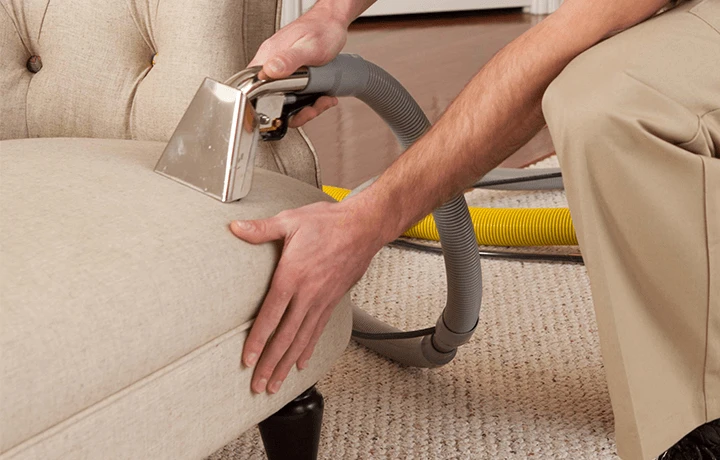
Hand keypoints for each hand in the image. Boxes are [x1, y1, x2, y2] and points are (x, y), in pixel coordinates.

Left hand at [230, 199, 385, 393]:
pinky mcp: (332, 301)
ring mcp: (321, 300)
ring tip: (276, 383)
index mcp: (293, 276)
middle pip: (286, 336)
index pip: (271, 315)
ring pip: (302, 339)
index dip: (258, 340)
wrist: (363, 227)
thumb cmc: (329, 223)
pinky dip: (308, 349)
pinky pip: (318, 331)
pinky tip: (301, 363)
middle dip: (271, 363)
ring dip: (287, 364)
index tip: (248, 360)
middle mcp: (308, 294)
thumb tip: (235, 227)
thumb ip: (261, 229)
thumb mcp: (290, 221)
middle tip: (258, 384)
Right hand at [249, 8, 348, 126]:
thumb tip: (269, 71)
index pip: (254, 86)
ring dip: (306, 107)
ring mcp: (282, 70)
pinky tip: (323, 95)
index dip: (265, 105)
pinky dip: (312, 100)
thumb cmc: (322, 29)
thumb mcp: (308, 47)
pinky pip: (297, 94)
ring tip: (322, 101)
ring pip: (287, 100)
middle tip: (311, 109)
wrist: (333, 21)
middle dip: (294, 111)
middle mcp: (272, 64)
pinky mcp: (292, 74)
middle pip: (272, 99)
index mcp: (269, 56)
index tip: (284, 112)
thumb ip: (288, 60)